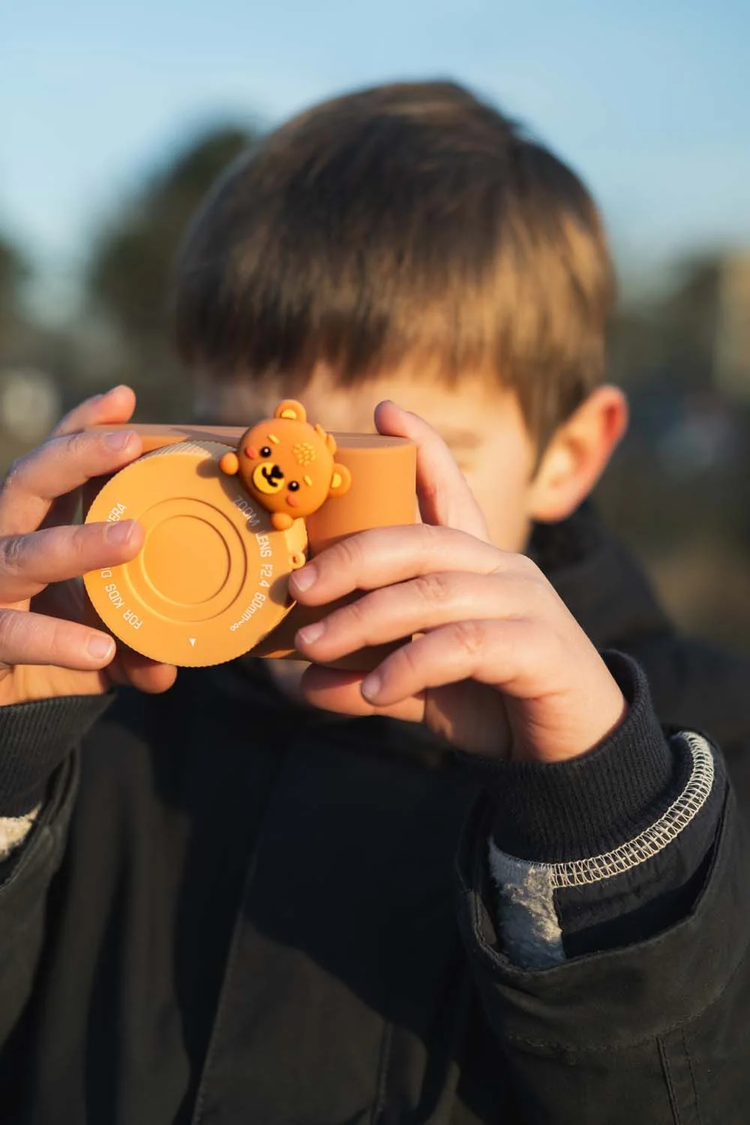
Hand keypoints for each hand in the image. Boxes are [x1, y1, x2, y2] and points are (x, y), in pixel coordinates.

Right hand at [0, 385, 176, 706]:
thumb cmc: (36, 653)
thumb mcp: (93, 645)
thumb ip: (132, 648)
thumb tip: (166, 669)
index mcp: (32, 528)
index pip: (52, 466)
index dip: (80, 428)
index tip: (124, 400)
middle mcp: (2, 545)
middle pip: (26, 481)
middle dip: (75, 456)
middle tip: (128, 444)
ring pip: (20, 553)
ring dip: (75, 543)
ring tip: (132, 538)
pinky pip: (12, 633)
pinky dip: (55, 639)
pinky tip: (98, 649)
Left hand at [291, 402, 624, 761]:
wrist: (573, 753)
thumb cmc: (496, 701)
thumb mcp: (423, 685)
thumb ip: (370, 673)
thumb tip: (303, 680)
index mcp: (477, 565)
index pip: (450, 493)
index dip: (422, 449)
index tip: (384, 412)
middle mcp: (503, 570)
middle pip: (420, 541)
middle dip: (351, 557)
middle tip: (297, 586)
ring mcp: (526, 603)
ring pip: (432, 593)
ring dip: (364, 619)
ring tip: (313, 646)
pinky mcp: (540, 647)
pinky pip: (462, 646)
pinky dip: (409, 666)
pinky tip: (373, 691)